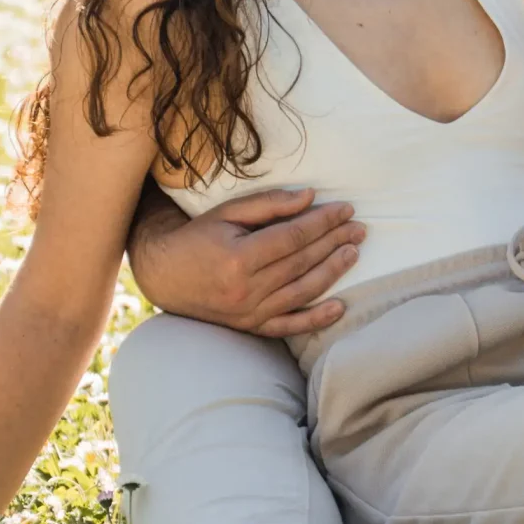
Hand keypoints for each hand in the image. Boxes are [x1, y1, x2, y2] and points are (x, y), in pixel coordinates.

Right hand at [127, 186, 365, 337]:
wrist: (163, 275)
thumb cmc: (196, 237)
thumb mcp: (227, 213)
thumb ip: (269, 205)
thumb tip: (310, 197)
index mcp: (238, 257)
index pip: (294, 237)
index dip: (323, 222)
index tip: (346, 209)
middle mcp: (246, 288)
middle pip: (302, 262)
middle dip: (334, 242)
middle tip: (359, 228)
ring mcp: (249, 311)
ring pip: (302, 291)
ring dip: (333, 272)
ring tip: (353, 253)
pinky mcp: (250, 326)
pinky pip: (288, 326)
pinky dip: (315, 319)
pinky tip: (339, 307)